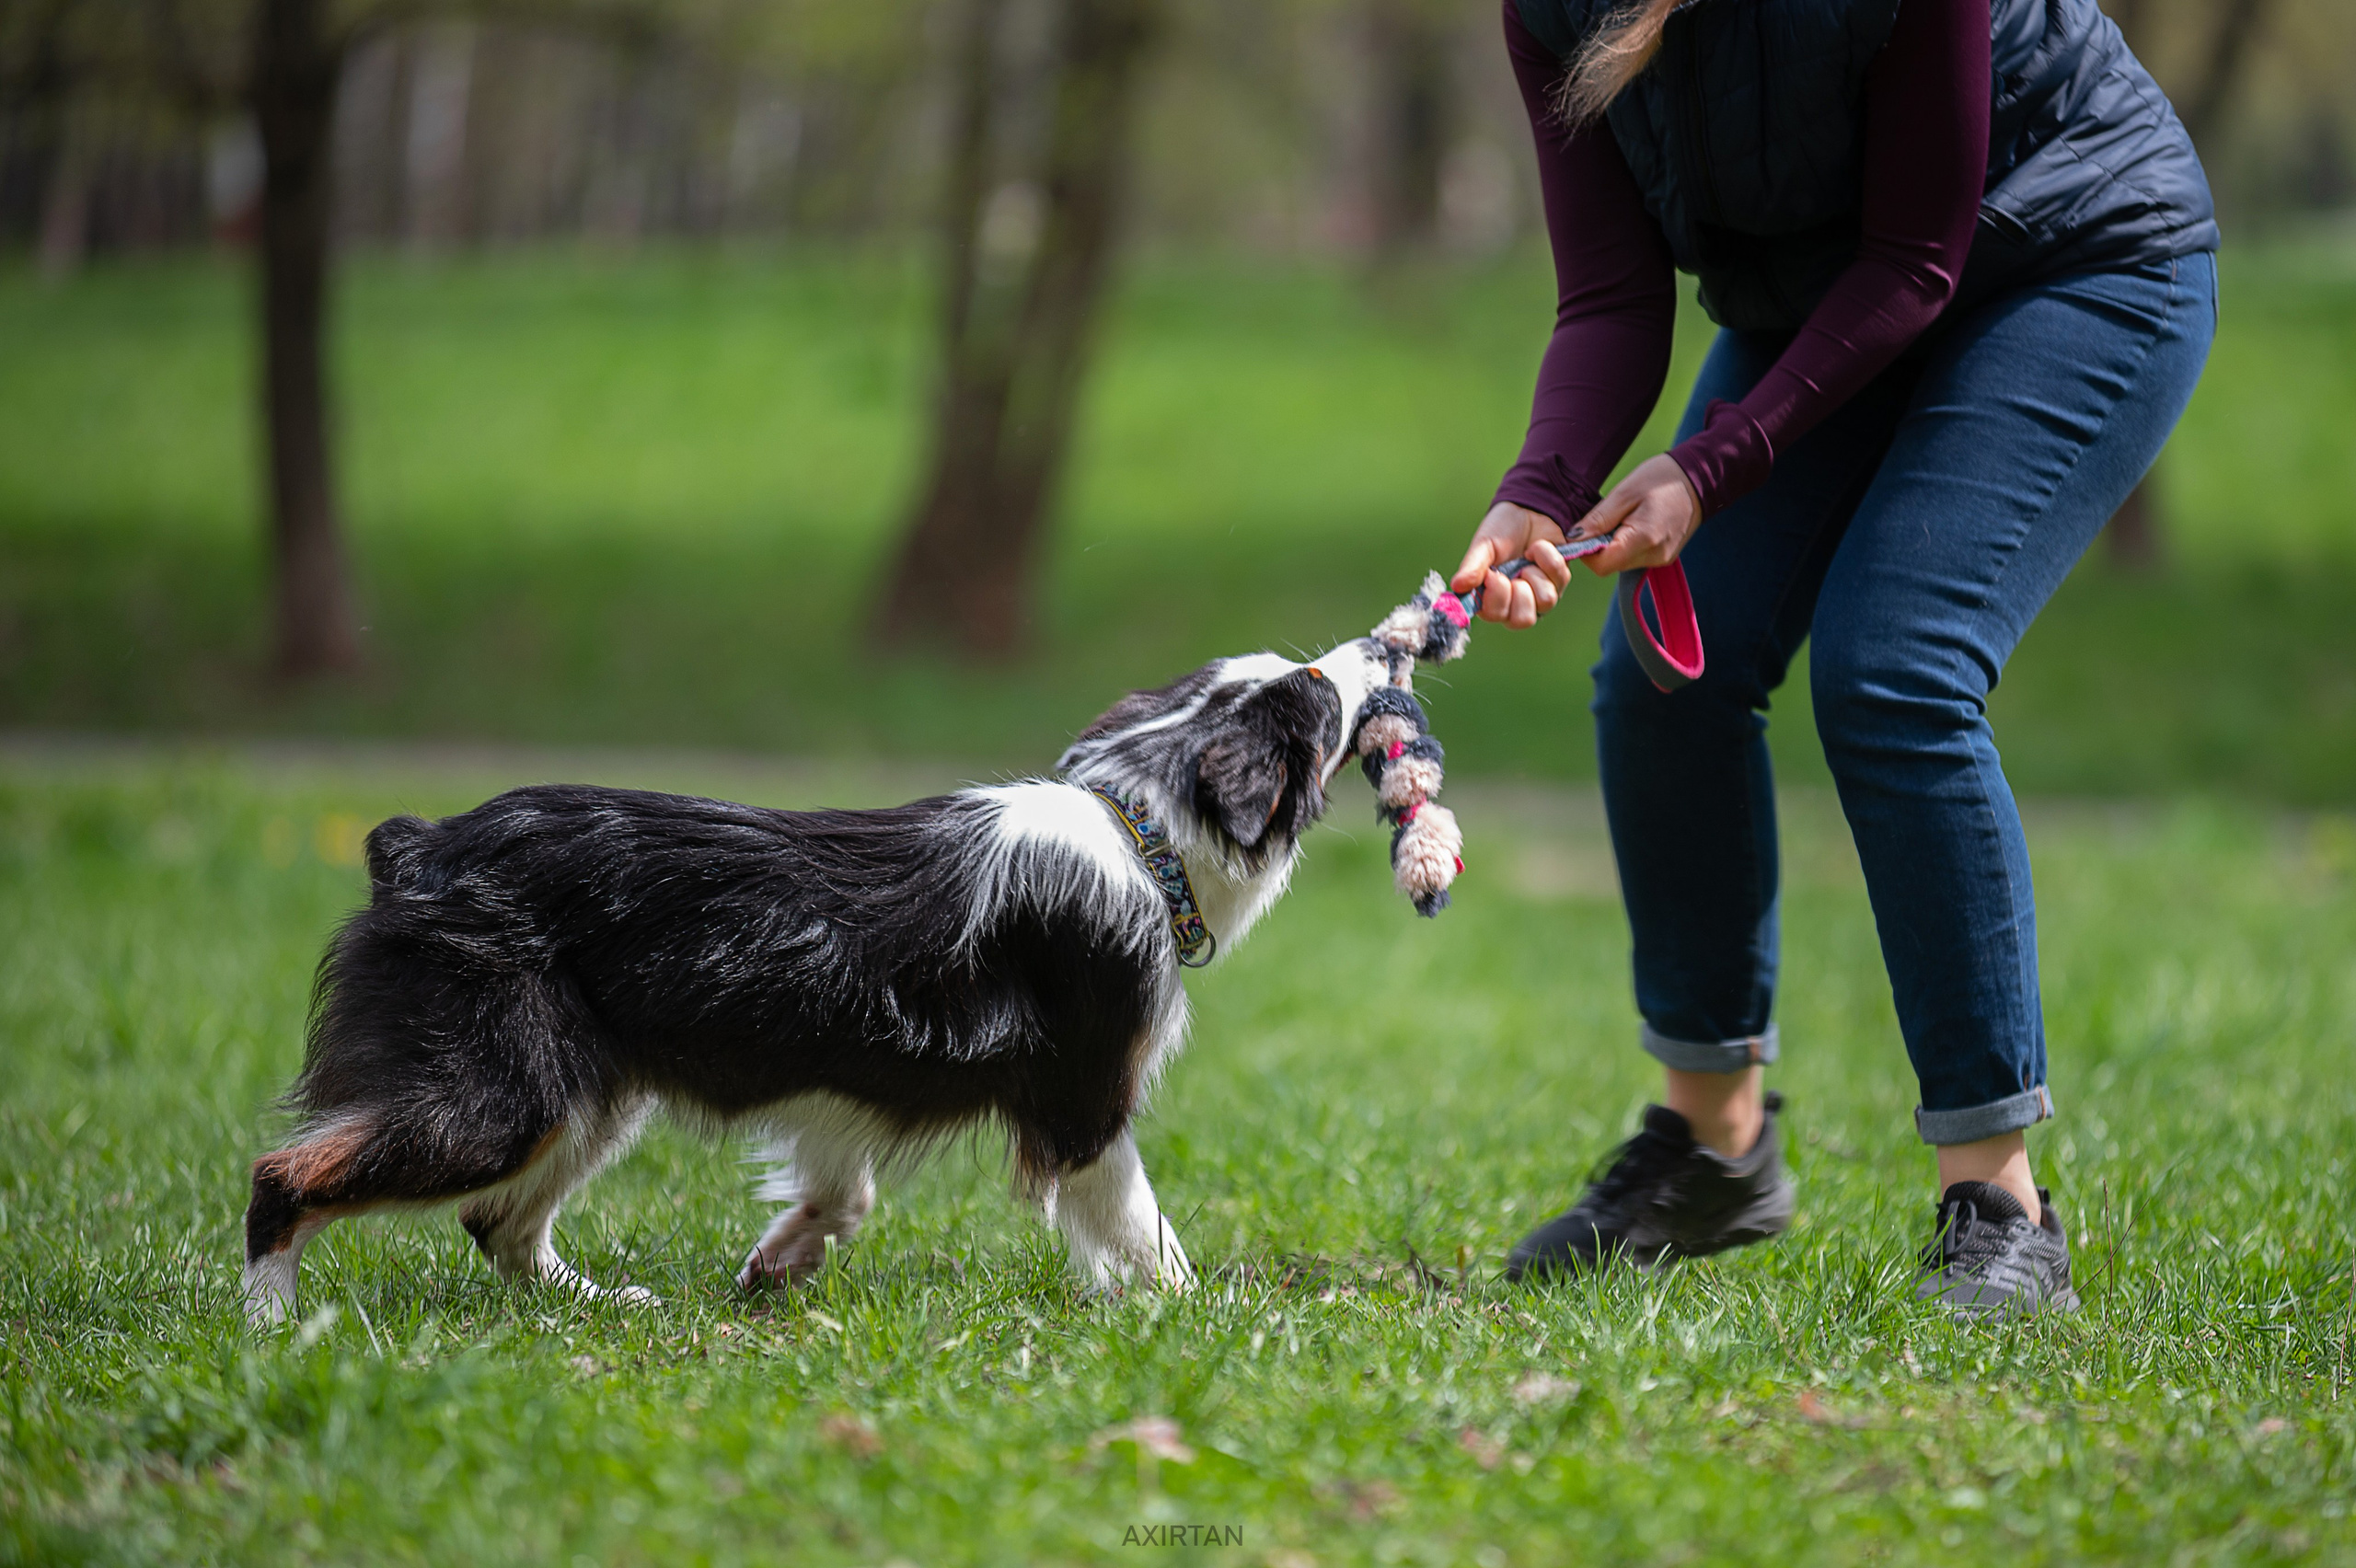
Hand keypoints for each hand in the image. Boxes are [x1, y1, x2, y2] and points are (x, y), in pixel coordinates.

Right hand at [1450, 502, 1571, 628]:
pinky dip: (1549, 560)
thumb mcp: (1484, 545)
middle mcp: (1515, 601)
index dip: (1497, 598)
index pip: (1494, 615)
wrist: (1528, 508)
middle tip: (1516, 572)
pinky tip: (1538, 550)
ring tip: (1527, 559)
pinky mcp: (1558, 581)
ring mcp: (1539, 593)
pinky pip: (1560, 580)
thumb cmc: (1501, 529)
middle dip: (1521, 594)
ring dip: (1536, 575)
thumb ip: (1472, 567)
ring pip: (1546, 602)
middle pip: (1523, 620)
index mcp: (1491, 596)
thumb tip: (1456, 587)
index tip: (1494, 575)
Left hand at [1573, 454, 1701, 576]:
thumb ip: (1599, 519)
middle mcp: (1653, 557)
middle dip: (1596, 548)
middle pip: (1609, 566)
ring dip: (1610, 546)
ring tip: (1619, 518)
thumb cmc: (1662, 479)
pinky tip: (1630, 524)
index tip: (1580, 532)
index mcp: (1643, 540)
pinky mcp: (1663, 557)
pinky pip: (1633, 558)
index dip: (1584, 552)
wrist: (1699, 479)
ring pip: (1620, 563)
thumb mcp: (1625, 492)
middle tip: (1599, 520)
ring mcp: (1660, 559)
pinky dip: (1624, 545)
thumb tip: (1572, 539)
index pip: (1601, 565)